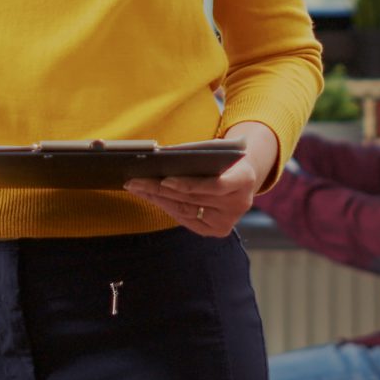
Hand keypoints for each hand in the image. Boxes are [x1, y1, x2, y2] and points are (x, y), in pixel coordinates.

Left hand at [124, 122, 278, 236]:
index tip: (164, 180)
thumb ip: (195, 154)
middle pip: (193, 198)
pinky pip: (187, 219)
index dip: (189, 184)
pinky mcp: (218, 230)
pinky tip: (150, 197)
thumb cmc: (225, 158)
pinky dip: (167, 207)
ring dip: (157, 198)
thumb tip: (160, 157)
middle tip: (135, 181)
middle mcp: (239, 204)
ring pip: (185, 210)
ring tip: (136, 188)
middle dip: (160, 189)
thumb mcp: (217, 149)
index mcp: (244, 179)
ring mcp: (228, 220)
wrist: (244, 177)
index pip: (216, 185)